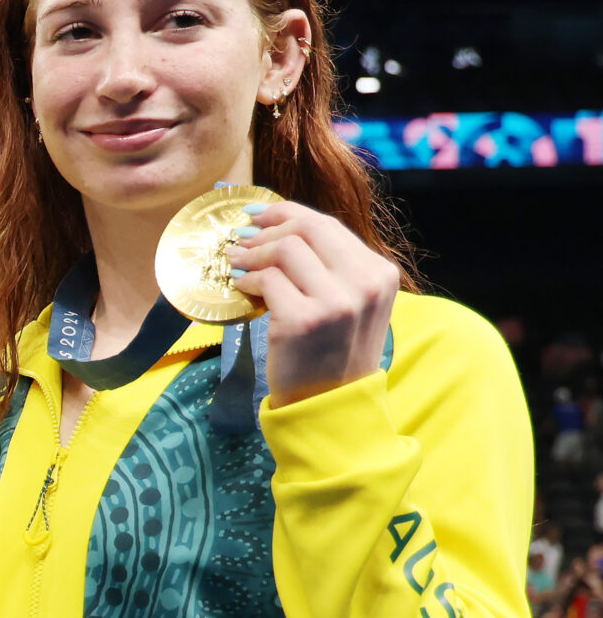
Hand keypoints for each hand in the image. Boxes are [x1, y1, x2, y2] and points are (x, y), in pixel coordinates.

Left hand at [228, 199, 398, 406]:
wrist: (331, 405)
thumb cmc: (332, 352)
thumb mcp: (350, 304)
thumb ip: (329, 267)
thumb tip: (280, 226)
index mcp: (380, 273)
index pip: (328, 225)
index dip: (287, 212)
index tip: (258, 214)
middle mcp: (365, 283)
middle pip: (308, 228)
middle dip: (267, 227)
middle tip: (241, 238)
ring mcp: (337, 302)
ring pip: (286, 248)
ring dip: (253, 253)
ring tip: (237, 263)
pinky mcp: (304, 321)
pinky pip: (267, 280)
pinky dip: (247, 280)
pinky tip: (241, 288)